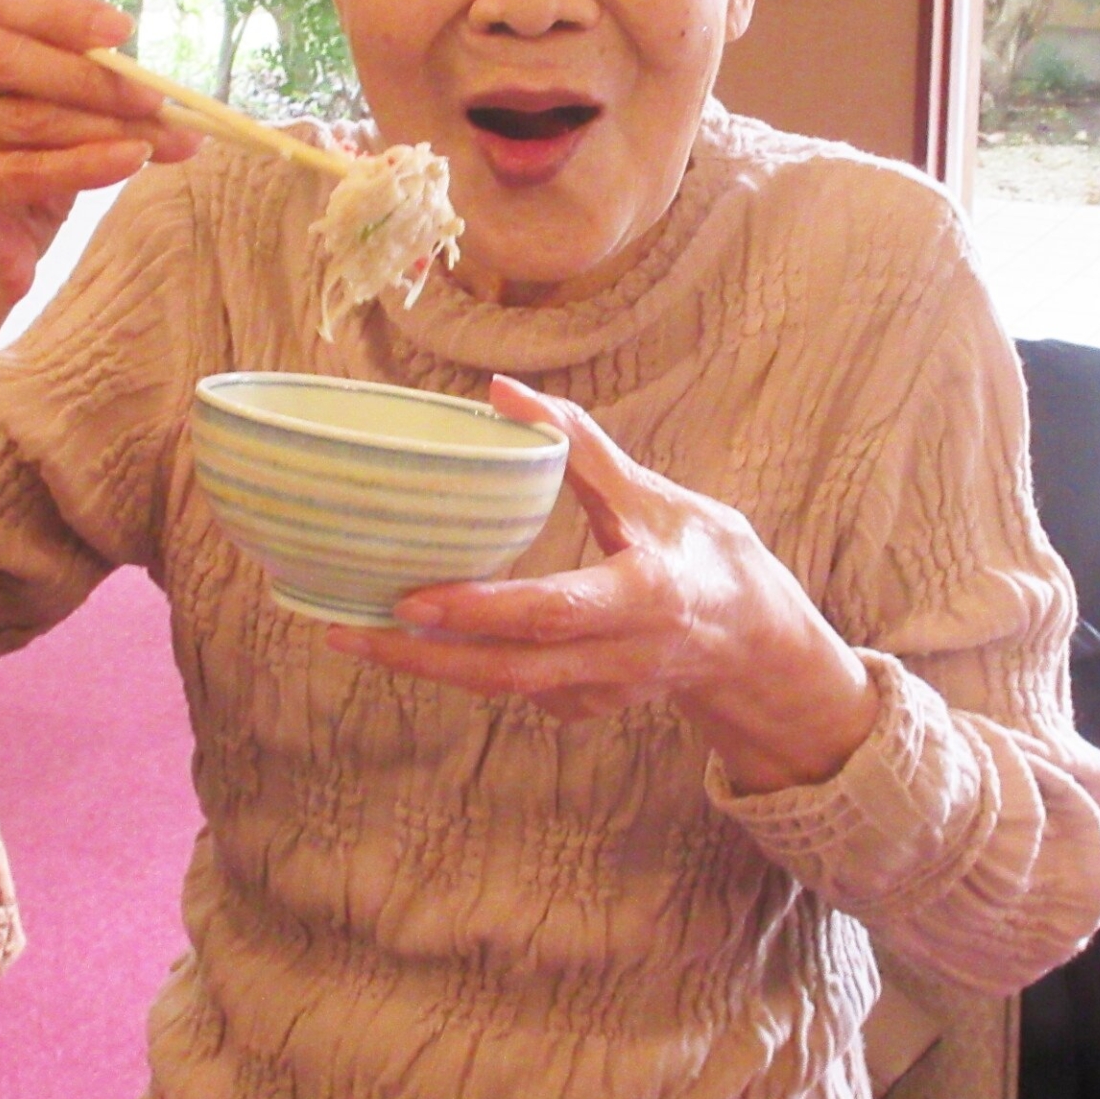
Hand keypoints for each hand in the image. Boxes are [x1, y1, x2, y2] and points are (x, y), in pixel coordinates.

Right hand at [0, 0, 193, 327]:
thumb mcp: (48, 111)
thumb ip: (70, 63)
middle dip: (92, 76)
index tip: (123, 29)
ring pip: (27, 117)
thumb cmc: (11, 180)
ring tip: (166, 137)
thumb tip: (116, 23)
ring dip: (107, 125)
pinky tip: (134, 159)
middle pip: (7, 57)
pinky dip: (90, 164)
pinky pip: (28, 170)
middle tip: (155, 96)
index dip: (60, 13)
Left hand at [327, 378, 881, 794]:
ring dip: (428, 667)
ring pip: (502, 689)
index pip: (552, 611)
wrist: (753, 639)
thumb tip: (501, 391)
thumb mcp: (654, 495)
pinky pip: (518, 692)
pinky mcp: (586, 706)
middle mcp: (619, 657)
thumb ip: (582, 447)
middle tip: (346, 629)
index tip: (414, 600)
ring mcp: (601, 693)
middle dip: (423, 657)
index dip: (481, 611)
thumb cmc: (706, 555)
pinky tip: (424, 643)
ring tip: (353, 633)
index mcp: (643, 599)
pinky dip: (469, 669)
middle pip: (508, 670)